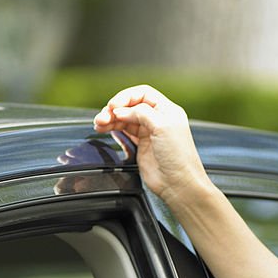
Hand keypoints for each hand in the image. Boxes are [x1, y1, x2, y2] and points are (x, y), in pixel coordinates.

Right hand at [93, 85, 210, 204]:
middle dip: (115, 109)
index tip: (114, 106)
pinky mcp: (141, 146)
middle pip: (131, 106)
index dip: (126, 97)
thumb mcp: (162, 126)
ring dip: (110, 119)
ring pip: (125, 119)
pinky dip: (113, 129)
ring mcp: (149, 133)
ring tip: (98, 124)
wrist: (178, 184)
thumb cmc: (178, 156)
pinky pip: (124, 132)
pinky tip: (104, 129)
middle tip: (102, 118)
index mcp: (166, 110)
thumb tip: (121, 110)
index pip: (142, 94)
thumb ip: (141, 113)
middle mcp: (157, 119)